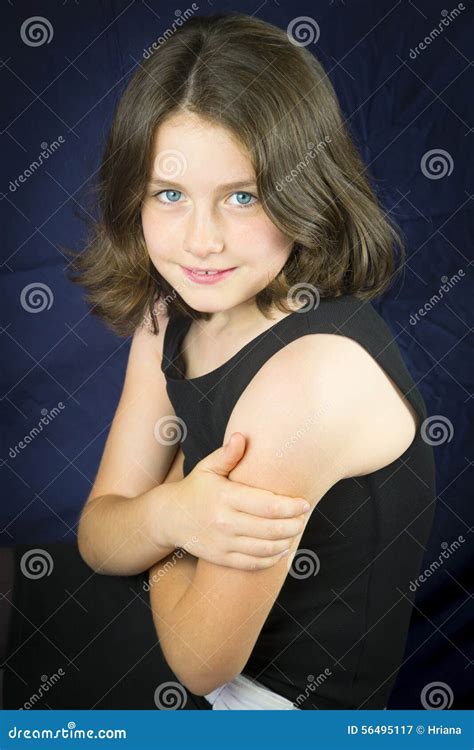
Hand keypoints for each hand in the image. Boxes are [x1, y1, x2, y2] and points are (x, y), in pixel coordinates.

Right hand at [165, 433, 309, 570]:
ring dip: (286, 541)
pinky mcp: (221, 558)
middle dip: (294, 525)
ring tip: (295, 531)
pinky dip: (272, 559)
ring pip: (265, 548)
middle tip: (304, 519)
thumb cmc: (196, 488)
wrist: (170, 517)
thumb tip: (241, 437)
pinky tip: (281, 549)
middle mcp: (224, 522)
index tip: (305, 503)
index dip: (291, 506)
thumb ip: (227, 455)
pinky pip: (253, 563)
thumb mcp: (207, 468)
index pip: (268, 505)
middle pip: (270, 528)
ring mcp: (222, 542)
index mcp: (225, 497)